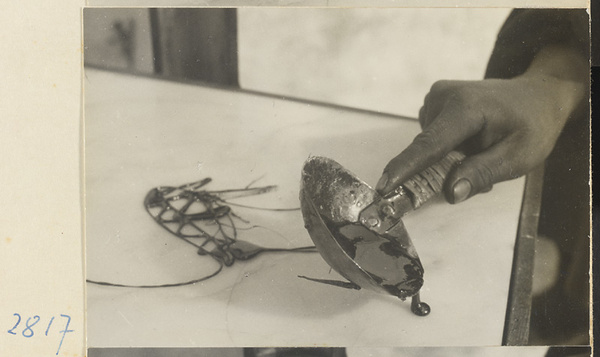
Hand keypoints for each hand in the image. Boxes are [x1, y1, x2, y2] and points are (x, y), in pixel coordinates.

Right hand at [376, 46, 586, 203]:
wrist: (537, 95)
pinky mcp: (433, 101)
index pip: (430, 145)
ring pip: (429, 146)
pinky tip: (471, 142)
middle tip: (483, 169)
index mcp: (466, 108)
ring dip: (449, 159)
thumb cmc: (533, 125)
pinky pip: (431, 137)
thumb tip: (450, 193)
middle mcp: (443, 97)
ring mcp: (436, 96)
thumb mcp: (519, 156)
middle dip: (445, 169)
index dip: (406, 168)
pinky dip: (447, 148)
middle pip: (428, 150)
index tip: (384, 187)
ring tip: (481, 150)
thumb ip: (483, 173)